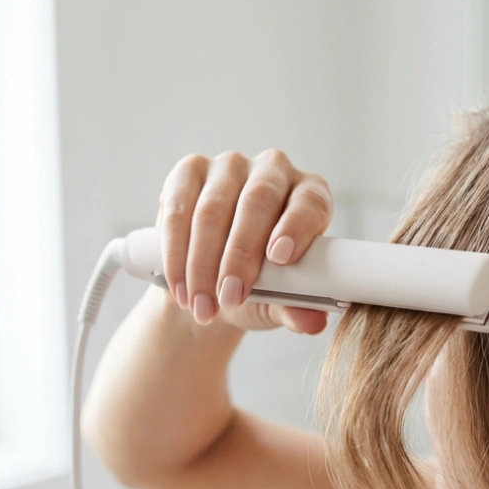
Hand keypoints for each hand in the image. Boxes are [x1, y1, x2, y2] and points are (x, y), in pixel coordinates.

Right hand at [157, 149, 332, 333]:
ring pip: (213, 209)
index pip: (309, 202)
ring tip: (202, 306)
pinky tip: (179, 286)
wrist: (214, 286)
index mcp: (310, 195)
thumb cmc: (261, 287)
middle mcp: (274, 170)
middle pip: (258, 202)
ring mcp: (230, 166)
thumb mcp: (280, 303)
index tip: (280, 258)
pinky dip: (176, 253)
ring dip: (202, 264)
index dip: (295, 226)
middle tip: (229, 297)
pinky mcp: (189, 171)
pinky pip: (178, 209)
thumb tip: (313, 322)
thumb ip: (297, 311)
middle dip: (240, 255)